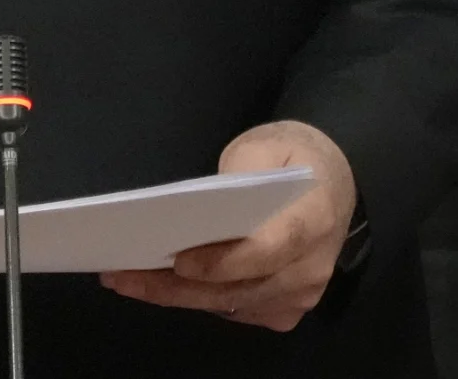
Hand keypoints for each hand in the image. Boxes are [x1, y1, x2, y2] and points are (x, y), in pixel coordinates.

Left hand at [100, 120, 357, 332]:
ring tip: (127, 280)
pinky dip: (198, 299)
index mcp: (313, 219)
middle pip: (238, 288)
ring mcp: (301, 295)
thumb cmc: (292, 158)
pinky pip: (236, 310)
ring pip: (230, 305)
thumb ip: (236, 175)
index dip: (223, 262)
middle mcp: (311, 268)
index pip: (267, 251)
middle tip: (123, 277)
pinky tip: (161, 285)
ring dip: (178, 296)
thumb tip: (196, 211)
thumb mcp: (263, 147)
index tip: (178, 261)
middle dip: (176, 287)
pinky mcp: (287, 310)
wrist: (334, 183)